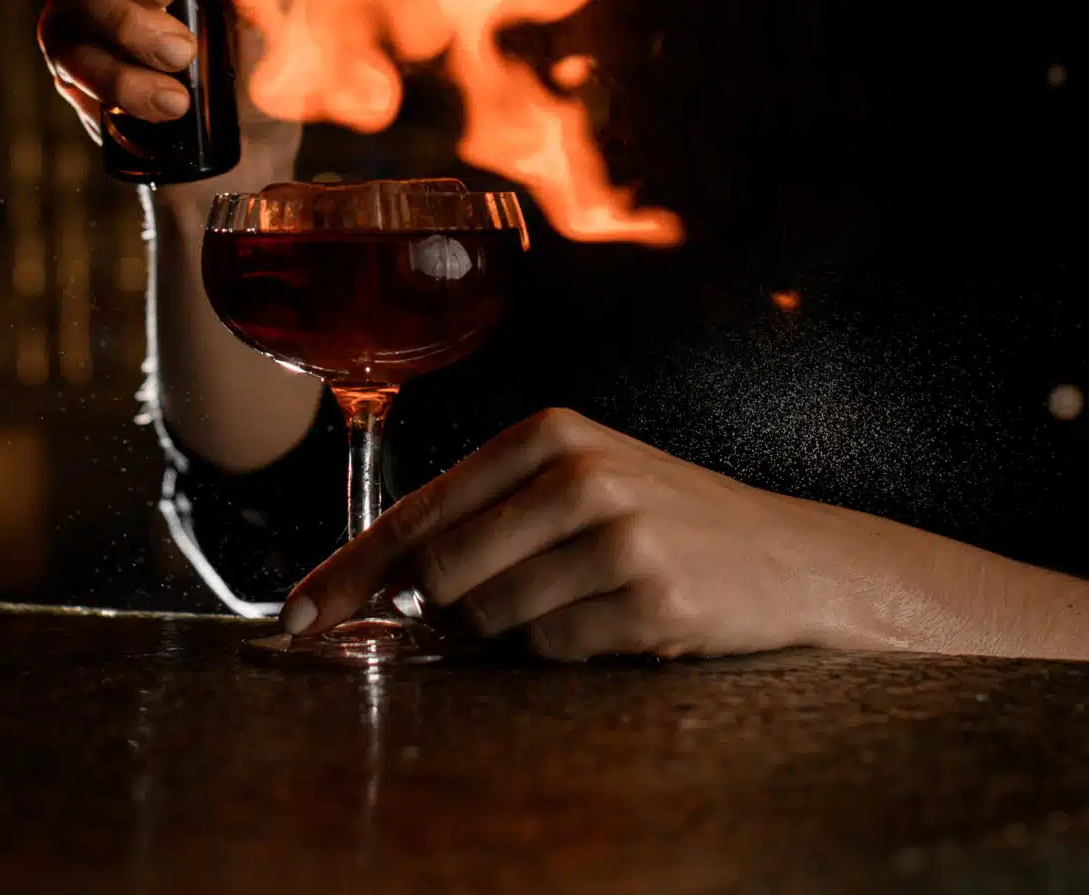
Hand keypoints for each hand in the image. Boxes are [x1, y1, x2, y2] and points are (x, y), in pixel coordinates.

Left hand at [282, 408, 842, 661]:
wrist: (789, 556)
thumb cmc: (663, 522)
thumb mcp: (576, 484)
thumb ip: (484, 516)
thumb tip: (377, 585)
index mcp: (549, 434)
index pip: (418, 512)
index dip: (349, 571)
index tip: (299, 614)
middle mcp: (579, 474)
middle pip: (441, 576)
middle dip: (448, 613)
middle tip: (499, 609)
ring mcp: (618, 536)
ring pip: (492, 622)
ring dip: (516, 633)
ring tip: (580, 603)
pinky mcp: (649, 600)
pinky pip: (554, 653)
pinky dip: (567, 651)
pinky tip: (615, 622)